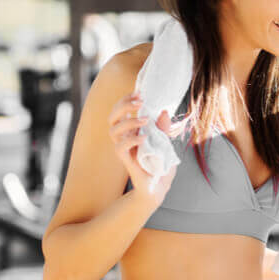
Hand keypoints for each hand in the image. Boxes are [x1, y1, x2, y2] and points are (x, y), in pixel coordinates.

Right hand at [107, 92, 174, 207]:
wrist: (159, 187)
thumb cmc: (160, 164)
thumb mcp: (166, 142)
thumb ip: (164, 128)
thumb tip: (163, 111)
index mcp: (131, 131)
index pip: (121, 111)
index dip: (126, 100)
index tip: (140, 93)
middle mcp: (124, 138)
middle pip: (113, 117)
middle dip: (123, 105)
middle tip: (140, 101)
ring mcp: (124, 149)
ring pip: (113, 130)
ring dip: (129, 122)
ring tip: (146, 120)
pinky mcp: (126, 161)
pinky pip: (120, 147)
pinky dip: (131, 140)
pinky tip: (144, 137)